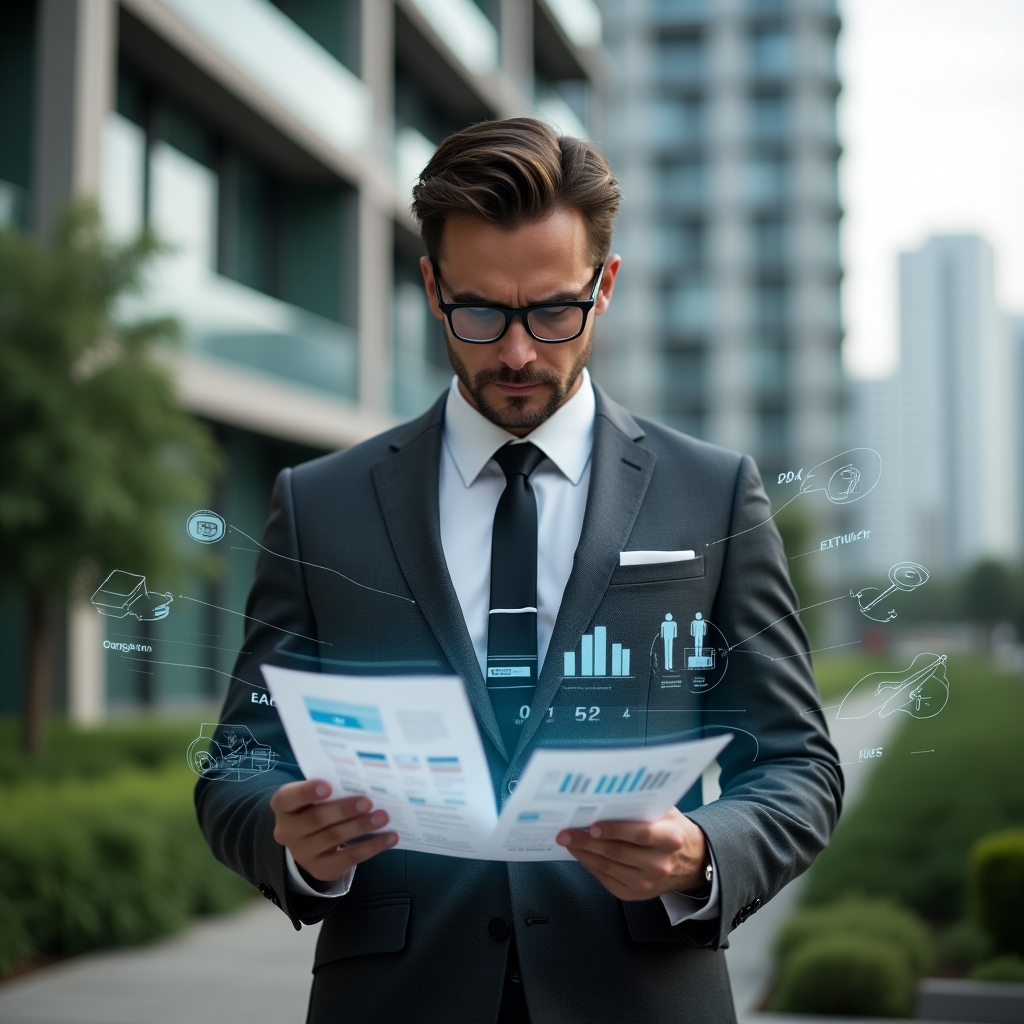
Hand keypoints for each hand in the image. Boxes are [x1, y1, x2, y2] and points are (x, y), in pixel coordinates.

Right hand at [270, 780, 397, 882]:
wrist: (309, 840)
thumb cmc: (318, 806)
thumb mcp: (315, 796)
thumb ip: (331, 787)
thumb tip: (365, 780)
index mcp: (284, 806)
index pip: (290, 797)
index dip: (308, 792)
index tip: (329, 786)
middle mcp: (287, 831)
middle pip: (317, 819)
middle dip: (344, 810)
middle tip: (368, 802)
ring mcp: (302, 854)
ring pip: (334, 838)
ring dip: (361, 827)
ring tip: (383, 817)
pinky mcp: (320, 870)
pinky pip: (348, 858)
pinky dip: (372, 847)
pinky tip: (390, 838)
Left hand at [556, 807, 706, 901]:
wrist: (691, 863)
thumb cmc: (674, 832)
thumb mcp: (667, 813)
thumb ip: (643, 806)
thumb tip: (609, 797)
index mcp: (670, 839)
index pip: (640, 834)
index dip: (615, 830)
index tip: (593, 825)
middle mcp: (659, 864)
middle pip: (617, 852)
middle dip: (587, 841)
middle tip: (567, 831)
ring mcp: (646, 883)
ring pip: (607, 867)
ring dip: (584, 853)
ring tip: (568, 840)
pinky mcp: (635, 894)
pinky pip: (606, 878)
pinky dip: (590, 865)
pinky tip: (581, 853)